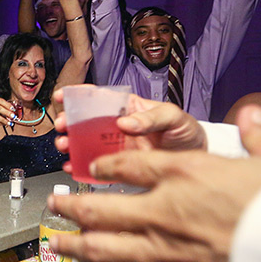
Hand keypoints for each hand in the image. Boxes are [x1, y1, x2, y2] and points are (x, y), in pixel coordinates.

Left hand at [46, 106, 260, 261]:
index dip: (104, 166)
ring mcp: (163, 254)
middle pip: (100, 206)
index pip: (129, 165)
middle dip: (71, 205)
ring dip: (74, 244)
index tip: (93, 169)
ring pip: (101, 248)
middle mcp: (163, 211)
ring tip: (56, 242)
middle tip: (55, 204)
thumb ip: (260, 138)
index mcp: (185, 173)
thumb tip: (252, 115)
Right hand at [52, 89, 205, 175]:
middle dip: (69, 122)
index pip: (99, 97)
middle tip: (62, 127)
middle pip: (86, 121)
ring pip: (85, 143)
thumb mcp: (173, 117)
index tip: (62, 96)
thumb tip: (125, 122)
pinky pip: (95, 166)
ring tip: (65, 147)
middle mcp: (117, 127)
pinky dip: (81, 167)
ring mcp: (116, 147)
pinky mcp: (118, 166)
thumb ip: (151, 117)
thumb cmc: (187, 131)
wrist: (198, 158)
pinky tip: (74, 167)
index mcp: (128, 108)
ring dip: (71, 144)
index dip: (78, 95)